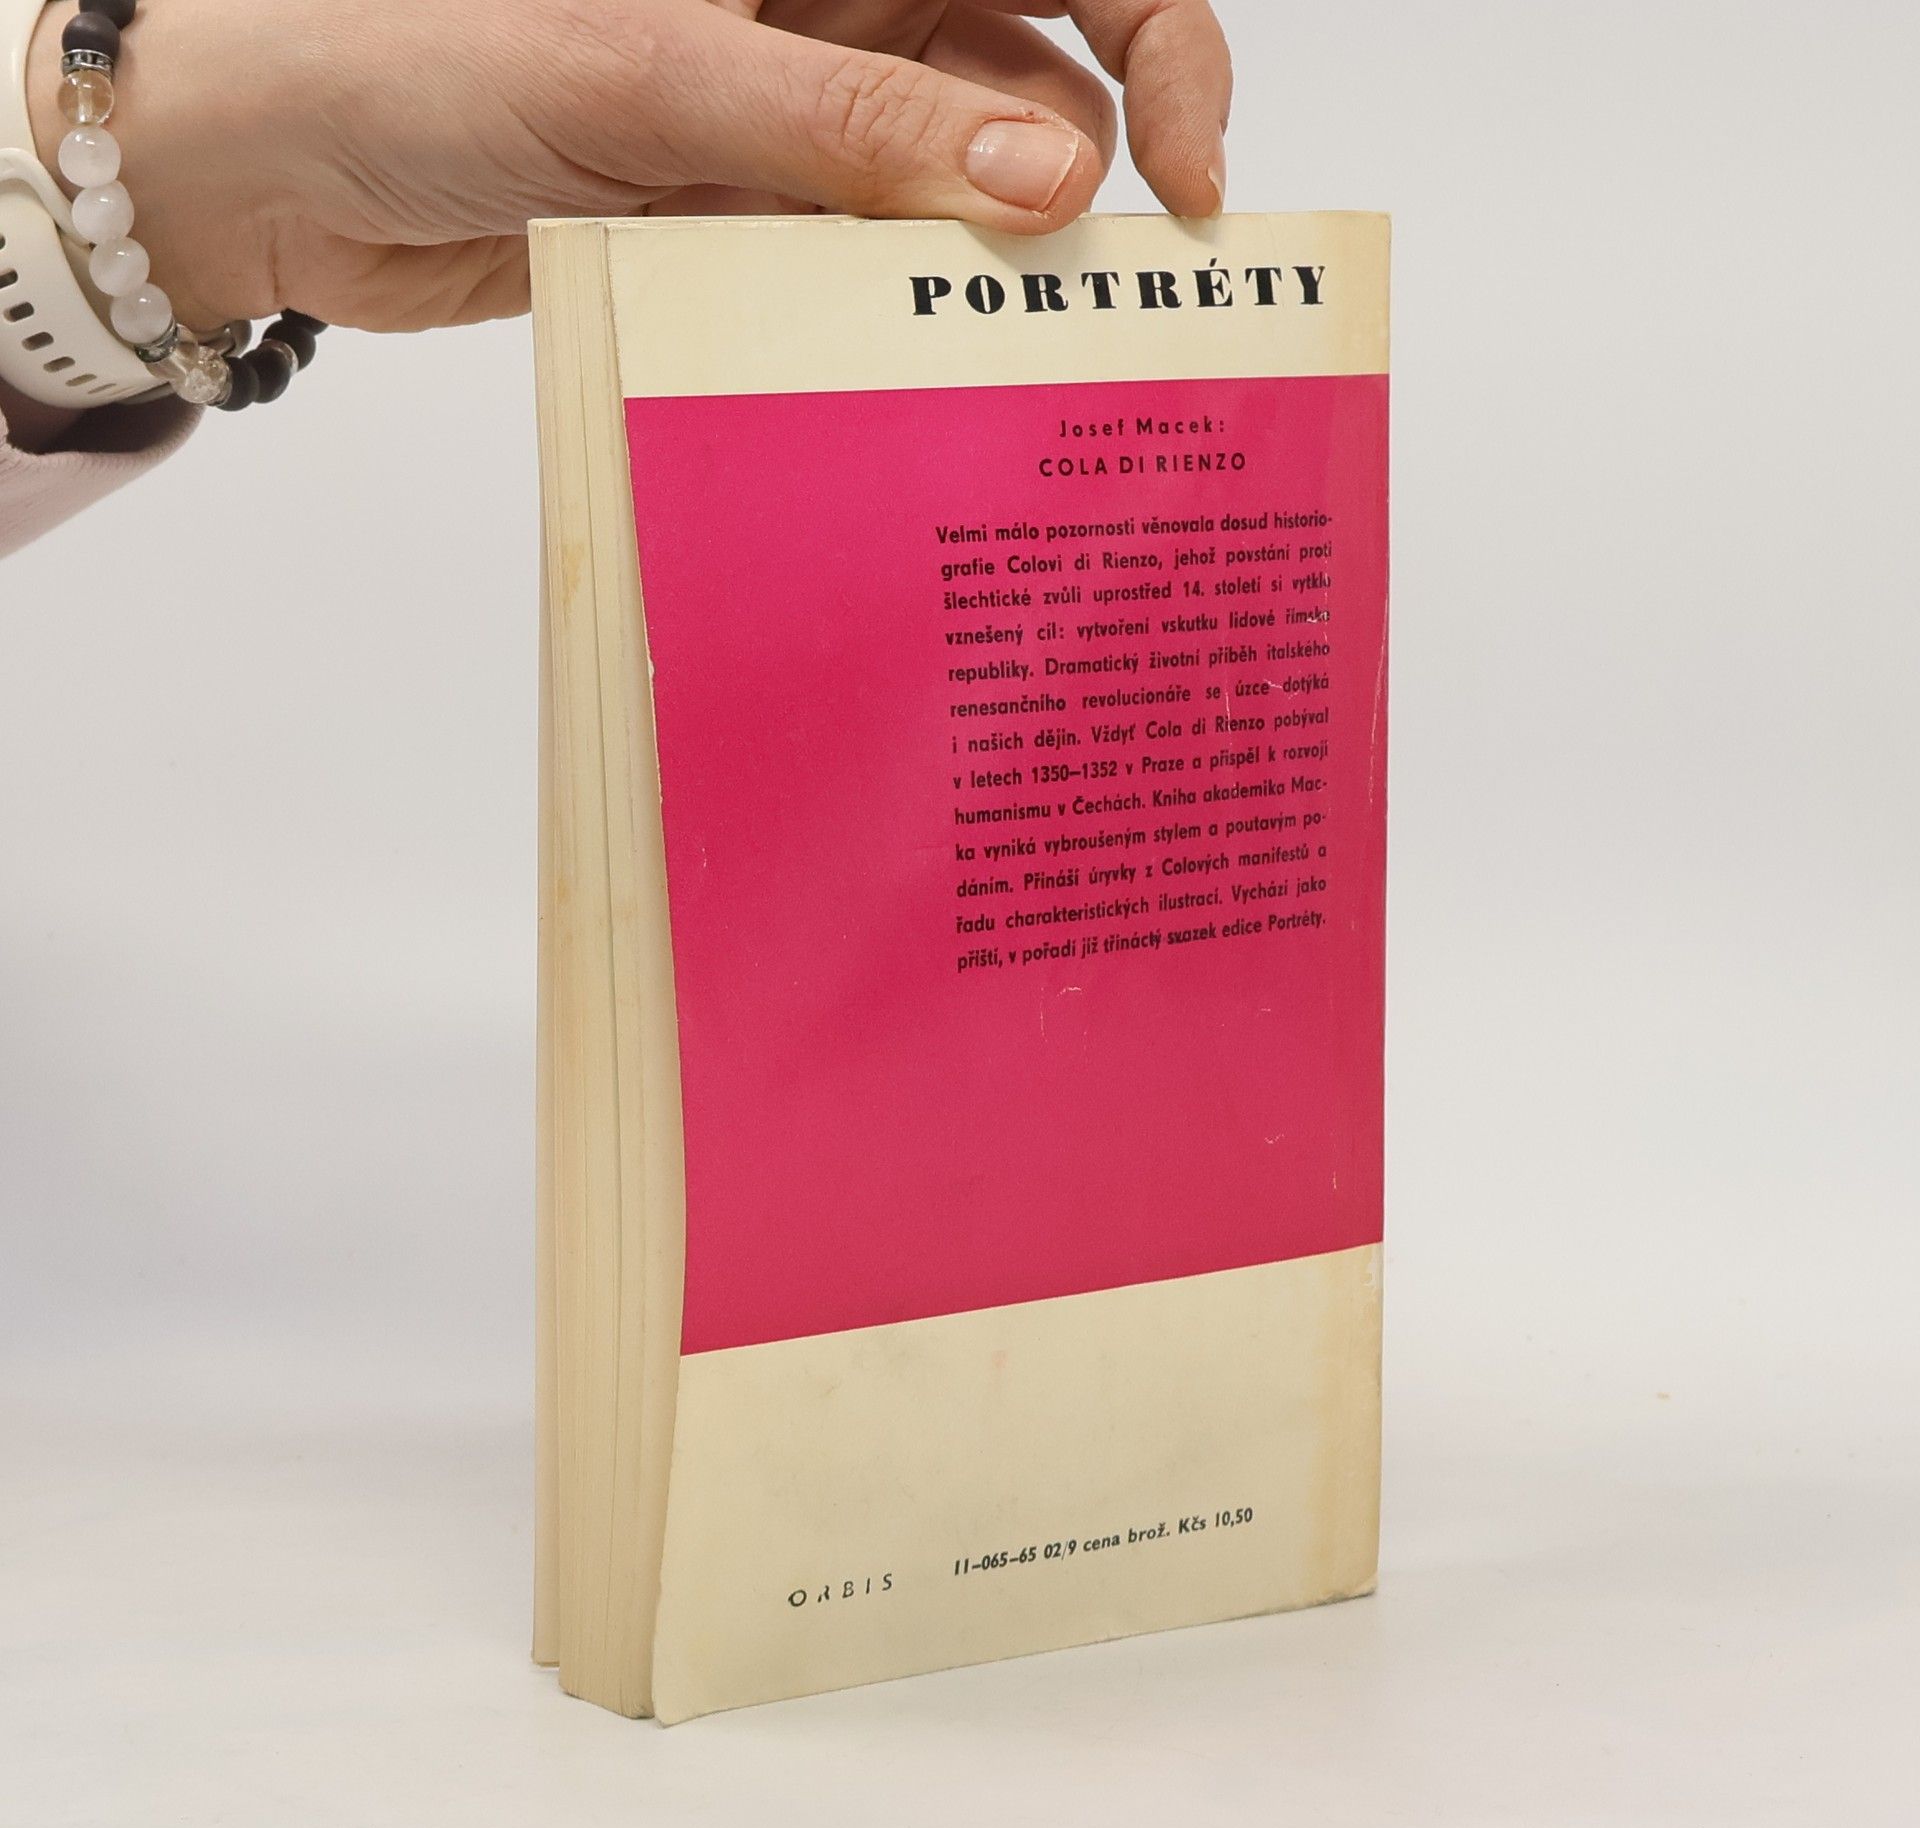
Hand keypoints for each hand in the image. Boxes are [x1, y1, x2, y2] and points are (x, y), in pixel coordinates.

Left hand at [28, 0, 1231, 334]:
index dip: (1162, 49)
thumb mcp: (656, 69)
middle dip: (1092, 190)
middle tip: (1110, 314)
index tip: (1187, 179)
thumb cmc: (421, 47)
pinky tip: (918, 380)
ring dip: (990, 276)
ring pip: (960, 197)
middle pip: (1042, 83)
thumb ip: (853, 122)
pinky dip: (900, 322)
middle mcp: (839, 14)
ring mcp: (800, 124)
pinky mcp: (755, 222)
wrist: (279, 163)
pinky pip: (868, 270)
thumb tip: (1050, 177)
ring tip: (1011, 369)